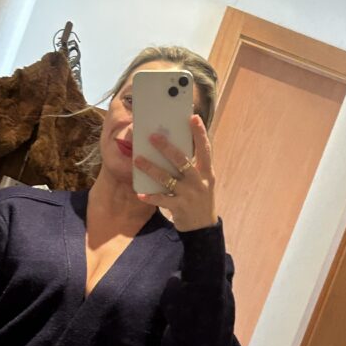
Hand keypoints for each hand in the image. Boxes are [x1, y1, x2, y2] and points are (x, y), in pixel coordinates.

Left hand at [133, 115, 217, 231]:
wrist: (203, 228)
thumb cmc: (200, 200)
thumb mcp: (203, 182)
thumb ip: (193, 167)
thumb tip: (174, 149)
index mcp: (207, 173)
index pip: (205, 149)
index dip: (200, 133)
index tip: (193, 117)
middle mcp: (199, 182)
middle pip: (182, 161)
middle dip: (167, 148)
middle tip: (152, 136)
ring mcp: (189, 195)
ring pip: (168, 179)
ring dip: (151, 168)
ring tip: (138, 160)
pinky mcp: (180, 208)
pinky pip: (162, 200)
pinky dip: (150, 197)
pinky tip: (140, 194)